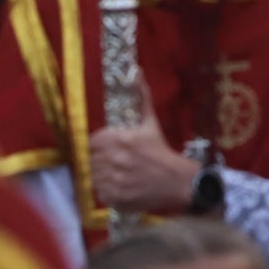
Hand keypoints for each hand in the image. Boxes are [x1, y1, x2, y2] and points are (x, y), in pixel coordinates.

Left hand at [88, 92, 199, 214]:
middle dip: (101, 159)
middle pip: (92, 159)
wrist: (176, 181)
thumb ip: (141, 97)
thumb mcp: (150, 123)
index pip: (93, 142)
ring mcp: (113, 180)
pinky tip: (119, 185)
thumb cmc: (161, 151)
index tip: (109, 148)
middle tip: (114, 161)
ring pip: (94, 176)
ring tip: (116, 174)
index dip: (100, 145)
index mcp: (119, 139)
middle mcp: (114, 159)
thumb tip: (137, 70)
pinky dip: (106, 190)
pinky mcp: (114, 198)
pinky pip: (100, 192)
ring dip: (102, 175)